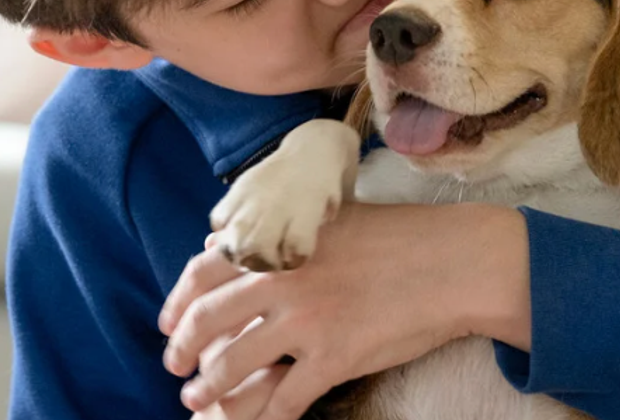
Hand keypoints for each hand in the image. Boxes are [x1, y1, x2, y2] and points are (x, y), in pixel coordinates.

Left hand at [158, 202, 529, 419]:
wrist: (451, 261)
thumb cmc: (397, 235)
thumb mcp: (329, 218)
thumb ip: (282, 231)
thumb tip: (233, 242)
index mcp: (279, 244)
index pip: (202, 272)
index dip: (177, 303)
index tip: (168, 323)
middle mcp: (283, 281)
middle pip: (206, 322)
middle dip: (182, 350)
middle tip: (176, 366)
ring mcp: (306, 322)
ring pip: (234, 365)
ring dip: (207, 389)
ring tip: (197, 399)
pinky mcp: (334, 359)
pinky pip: (283, 402)